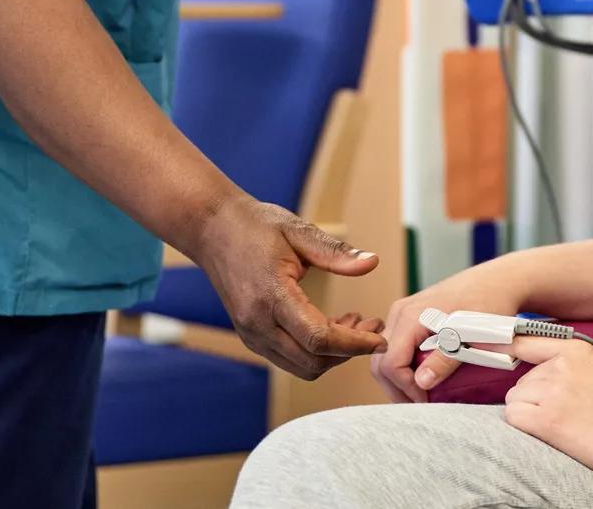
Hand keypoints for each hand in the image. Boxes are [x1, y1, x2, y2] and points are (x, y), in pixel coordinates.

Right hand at [190, 195, 384, 378]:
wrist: (212, 229)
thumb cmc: (255, 225)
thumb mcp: (298, 231)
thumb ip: (335, 252)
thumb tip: (372, 263)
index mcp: (271, 296)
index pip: (319, 339)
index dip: (354, 344)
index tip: (380, 337)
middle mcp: (257, 324)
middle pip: (312, 362)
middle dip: (348, 352)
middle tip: (372, 326)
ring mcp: (251, 334)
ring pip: (301, 367)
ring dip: (333, 355)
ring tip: (355, 324)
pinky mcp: (250, 336)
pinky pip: (288, 358)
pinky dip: (315, 351)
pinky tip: (331, 325)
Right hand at [370, 262, 528, 401]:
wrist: (499, 281)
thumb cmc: (488, 303)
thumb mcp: (470, 335)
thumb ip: (444, 358)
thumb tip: (420, 383)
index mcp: (411, 316)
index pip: (390, 362)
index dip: (405, 388)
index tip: (426, 402)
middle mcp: (401, 312)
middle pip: (381, 361)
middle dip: (397, 388)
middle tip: (419, 405)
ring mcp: (404, 312)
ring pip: (386, 354)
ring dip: (399, 378)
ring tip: (421, 395)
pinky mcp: (411, 316)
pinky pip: (396, 345)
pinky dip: (404, 365)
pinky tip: (423, 376)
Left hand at [502, 337, 592, 486]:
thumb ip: (570, 366)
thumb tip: (537, 372)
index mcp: (577, 349)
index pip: (523, 341)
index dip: (503, 349)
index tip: (485, 348)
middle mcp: (562, 364)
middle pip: (520, 381)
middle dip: (535, 400)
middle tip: (570, 417)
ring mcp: (555, 390)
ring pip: (515, 401)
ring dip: (533, 417)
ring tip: (570, 428)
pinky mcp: (550, 420)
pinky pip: (514, 418)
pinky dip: (526, 430)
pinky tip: (555, 436)